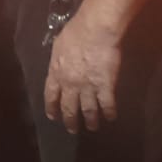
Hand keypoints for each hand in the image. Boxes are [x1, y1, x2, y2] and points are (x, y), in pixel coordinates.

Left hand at [45, 10, 120, 131]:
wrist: (93, 31)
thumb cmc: (74, 33)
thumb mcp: (58, 47)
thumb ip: (58, 61)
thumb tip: (58, 67)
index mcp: (56, 72)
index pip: (50, 95)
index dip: (51, 107)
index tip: (53, 117)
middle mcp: (70, 84)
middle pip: (68, 107)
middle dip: (70, 120)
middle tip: (72, 130)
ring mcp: (87, 87)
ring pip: (88, 110)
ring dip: (90, 121)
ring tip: (92, 127)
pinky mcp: (105, 86)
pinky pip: (107, 105)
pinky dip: (109, 113)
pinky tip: (110, 118)